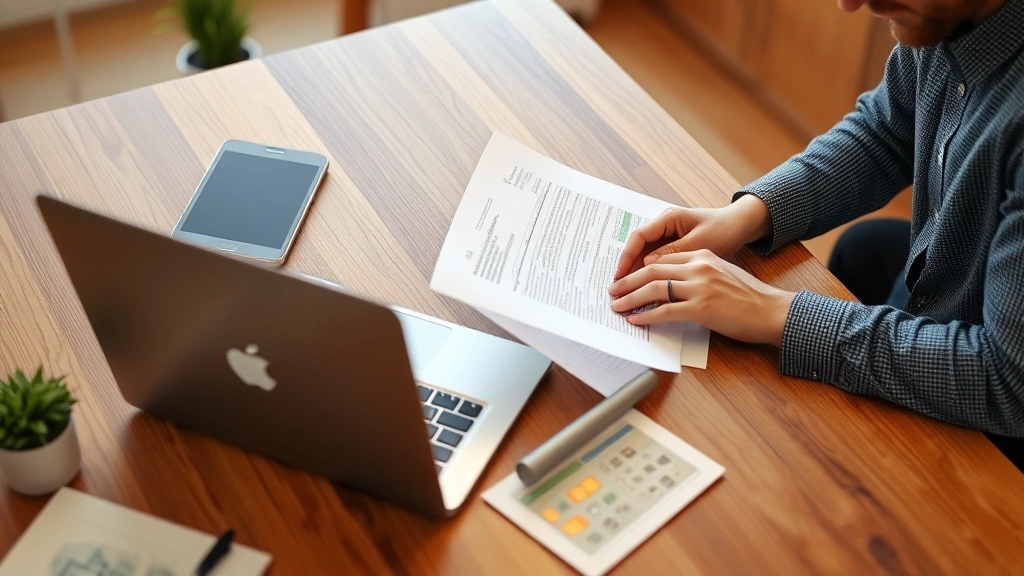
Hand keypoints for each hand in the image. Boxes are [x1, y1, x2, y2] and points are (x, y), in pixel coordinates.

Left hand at [608, 249, 794, 346]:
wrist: (771, 310)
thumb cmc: (749, 296)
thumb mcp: (722, 273)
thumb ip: (698, 273)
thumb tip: (673, 284)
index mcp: (702, 255)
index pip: (663, 258)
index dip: (640, 269)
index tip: (627, 278)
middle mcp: (698, 267)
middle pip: (652, 270)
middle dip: (628, 281)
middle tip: (613, 290)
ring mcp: (699, 287)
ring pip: (653, 288)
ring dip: (631, 298)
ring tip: (617, 306)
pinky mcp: (701, 309)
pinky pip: (665, 310)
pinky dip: (646, 316)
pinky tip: (636, 320)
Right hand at [613, 194, 770, 279]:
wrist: (742, 226)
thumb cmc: (725, 230)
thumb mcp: (700, 243)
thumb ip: (672, 253)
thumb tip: (647, 266)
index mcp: (668, 218)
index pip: (639, 237)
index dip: (627, 257)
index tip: (620, 276)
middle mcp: (664, 226)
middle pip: (638, 248)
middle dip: (627, 269)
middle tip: (617, 290)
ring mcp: (669, 237)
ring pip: (646, 256)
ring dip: (637, 274)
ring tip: (628, 294)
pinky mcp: (675, 248)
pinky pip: (657, 261)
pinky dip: (651, 275)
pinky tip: (646, 290)